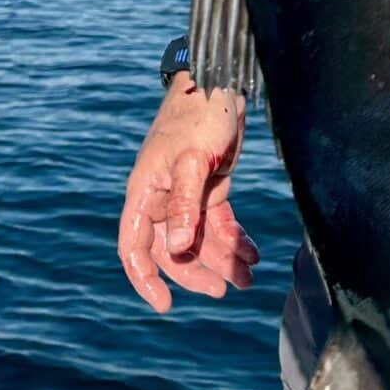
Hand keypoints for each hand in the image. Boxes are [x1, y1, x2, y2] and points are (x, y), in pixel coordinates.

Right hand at [117, 79, 257, 312]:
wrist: (223, 83)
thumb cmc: (200, 114)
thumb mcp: (193, 160)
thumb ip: (186, 205)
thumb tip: (180, 249)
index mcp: (146, 192)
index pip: (134, 245)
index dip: (145, 278)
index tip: (164, 305)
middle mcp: (162, 197)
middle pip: (173, 250)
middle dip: (196, 273)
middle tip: (223, 291)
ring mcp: (187, 194)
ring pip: (200, 240)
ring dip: (222, 260)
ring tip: (249, 278)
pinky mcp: (211, 187)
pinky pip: (219, 223)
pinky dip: (235, 239)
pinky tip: (254, 255)